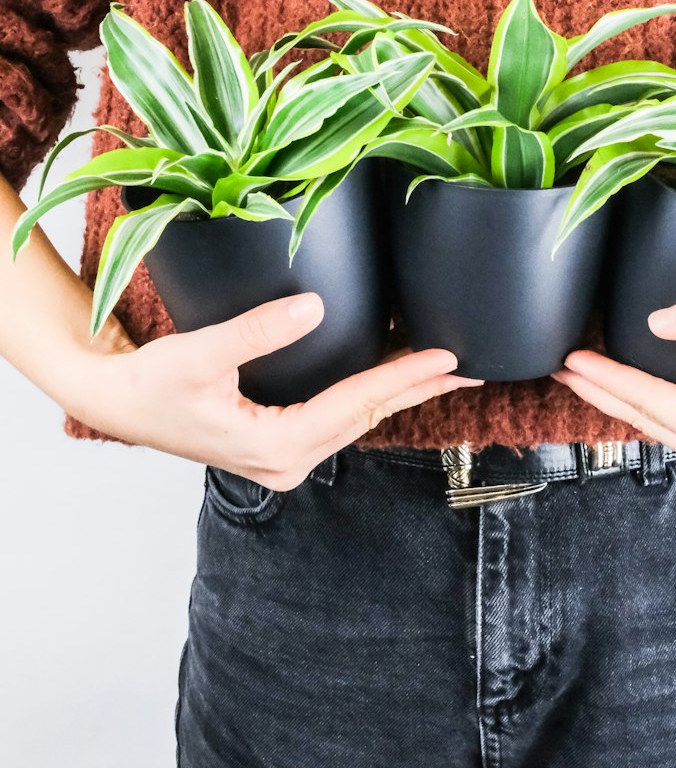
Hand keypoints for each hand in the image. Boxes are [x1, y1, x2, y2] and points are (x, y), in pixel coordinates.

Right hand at [65, 292, 481, 489]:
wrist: (114, 402)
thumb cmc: (147, 385)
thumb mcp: (199, 354)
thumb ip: (257, 330)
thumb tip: (314, 306)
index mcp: (275, 447)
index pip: (356, 405)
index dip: (404, 377)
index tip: (447, 357)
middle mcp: (287, 461)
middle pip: (367, 416)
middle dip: (418, 389)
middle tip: (470, 367)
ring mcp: (284, 456)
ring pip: (356, 418)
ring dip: (397, 391)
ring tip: (443, 368)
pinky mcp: (278, 442)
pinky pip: (338, 416)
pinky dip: (368, 393)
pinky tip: (389, 374)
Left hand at [552, 289, 675, 487]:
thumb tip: (657, 322)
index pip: (656, 404)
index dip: (609, 379)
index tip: (571, 359)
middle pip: (655, 424)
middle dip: (607, 395)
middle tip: (563, 369)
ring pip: (672, 431)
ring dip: (630, 402)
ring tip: (589, 376)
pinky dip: (662, 408)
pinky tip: (638, 390)